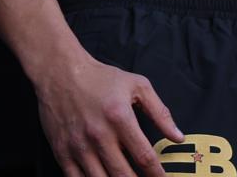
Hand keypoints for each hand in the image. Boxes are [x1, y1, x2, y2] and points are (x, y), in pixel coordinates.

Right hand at [37, 54, 182, 176]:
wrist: (59, 70)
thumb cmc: (99, 78)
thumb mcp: (136, 86)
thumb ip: (160, 112)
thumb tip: (178, 137)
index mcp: (119, 118)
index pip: (144, 158)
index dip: (158, 175)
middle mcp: (98, 134)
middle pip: (124, 176)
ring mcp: (78, 145)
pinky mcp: (62, 151)